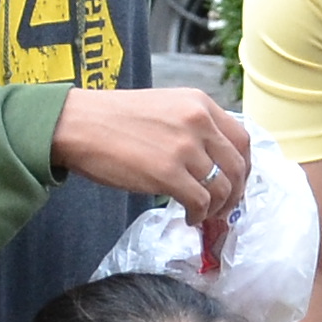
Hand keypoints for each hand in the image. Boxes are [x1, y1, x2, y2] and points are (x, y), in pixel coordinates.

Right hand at [51, 87, 250, 217]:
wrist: (77, 123)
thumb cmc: (113, 118)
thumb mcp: (165, 107)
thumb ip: (193, 126)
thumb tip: (213, 161)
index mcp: (200, 103)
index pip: (242, 140)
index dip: (244, 168)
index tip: (236, 184)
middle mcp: (198, 122)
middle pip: (237, 167)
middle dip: (235, 194)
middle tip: (224, 209)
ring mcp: (185, 148)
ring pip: (222, 188)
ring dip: (216, 209)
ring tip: (201, 215)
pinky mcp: (168, 173)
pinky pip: (200, 203)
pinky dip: (198, 216)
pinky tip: (186, 217)